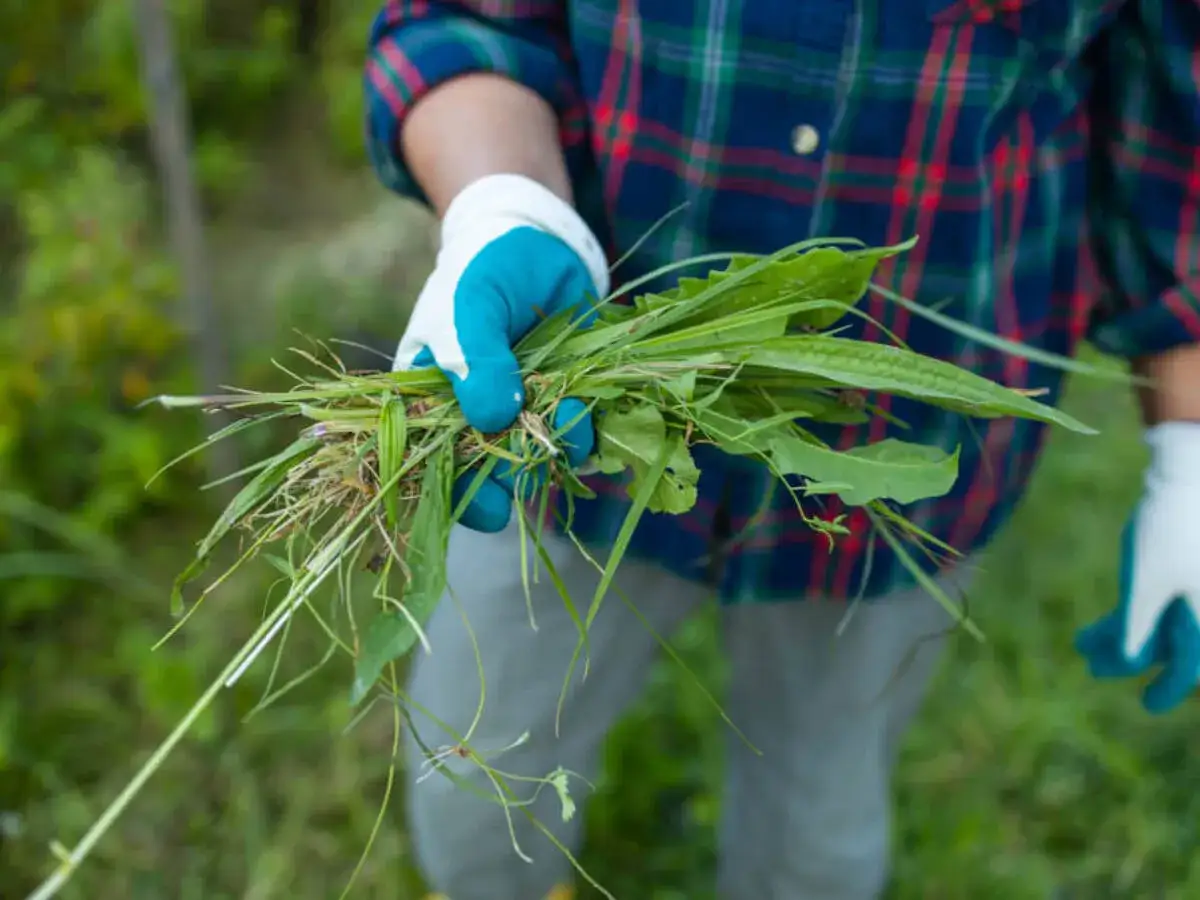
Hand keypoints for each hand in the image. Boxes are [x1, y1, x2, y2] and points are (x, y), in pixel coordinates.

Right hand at [394, 174, 609, 532]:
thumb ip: (474, 358)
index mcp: (430, 401)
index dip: (460, 494)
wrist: (537, 239)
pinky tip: (589, 408)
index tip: (491, 504)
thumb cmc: (482, 268)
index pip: (434, 467)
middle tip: (536, 454)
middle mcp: (473, 416)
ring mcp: (520, 412)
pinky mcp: (563, 402)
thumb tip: (492, 418)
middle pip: (489, 476)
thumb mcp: (467, 306)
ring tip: (572, 411)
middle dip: (517, 473)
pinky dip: (587, 432)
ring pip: (537, 459)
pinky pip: (576, 437)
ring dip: (559, 448)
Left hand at [1076, 422, 1199, 712]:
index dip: (1168, 687)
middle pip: (1170, 644)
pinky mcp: (1177, 566)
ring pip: (1158, 621)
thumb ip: (1139, 628)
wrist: (1188, 470)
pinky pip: (1155, 599)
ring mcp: (1192, 585)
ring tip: (1083, 646)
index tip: (1146, 705)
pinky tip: (1098, 627)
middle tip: (1094, 667)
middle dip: (1131, 656)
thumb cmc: (1172, 528)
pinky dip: (1130, 613)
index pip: (1192, 665)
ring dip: (1123, 636)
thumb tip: (1129, 665)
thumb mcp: (1147, 582)